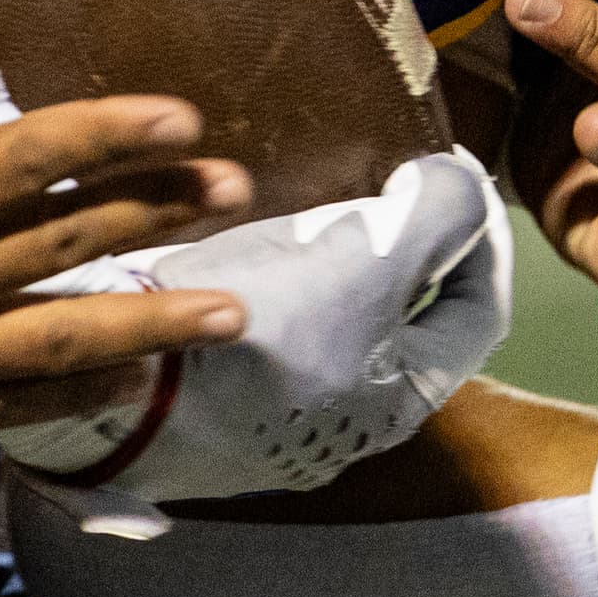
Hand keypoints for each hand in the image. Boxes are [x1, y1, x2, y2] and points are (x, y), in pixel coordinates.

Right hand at [0, 0, 253, 434]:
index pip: (18, 169)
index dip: (103, 138)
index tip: (179, 114)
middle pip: (57, 253)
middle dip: (155, 217)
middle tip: (238, 189)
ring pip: (50, 345)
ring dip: (145, 326)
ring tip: (230, 312)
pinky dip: (69, 392)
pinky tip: (127, 380)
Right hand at [0, 148, 513, 519]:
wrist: (115, 386)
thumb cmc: (257, 334)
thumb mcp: (365, 262)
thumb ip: (435, 220)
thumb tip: (461, 189)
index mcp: (398, 401)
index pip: (477, 311)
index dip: (482, 236)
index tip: (458, 172)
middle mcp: (345, 424)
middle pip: (402, 319)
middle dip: (402, 244)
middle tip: (382, 177)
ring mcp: (274, 421)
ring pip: (330, 323)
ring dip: (332, 257)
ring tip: (312, 195)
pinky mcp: (211, 401)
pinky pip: (267, 326)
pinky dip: (274, 275)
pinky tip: (246, 238)